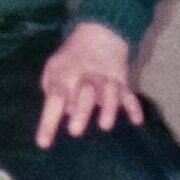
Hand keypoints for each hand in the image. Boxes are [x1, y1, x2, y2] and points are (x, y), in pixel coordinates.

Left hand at [34, 22, 143, 147]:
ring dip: (107, 108)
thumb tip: (63, 112)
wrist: (98, 35)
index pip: (54, 99)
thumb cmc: (70, 62)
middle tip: (74, 131)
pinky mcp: (122, 82)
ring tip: (104, 126)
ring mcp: (105, 79)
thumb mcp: (53, 70)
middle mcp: (85, 78)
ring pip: (109, 91)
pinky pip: (130, 94)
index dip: (48, 121)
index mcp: (63, 76)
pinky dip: (134, 107)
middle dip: (80, 112)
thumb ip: (53, 92)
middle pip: (84, 93)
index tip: (44, 144)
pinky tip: (136, 121)